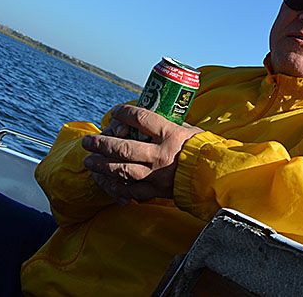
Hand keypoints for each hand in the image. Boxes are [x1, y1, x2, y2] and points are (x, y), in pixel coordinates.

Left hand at [82, 105, 201, 204]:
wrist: (214, 175)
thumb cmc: (203, 148)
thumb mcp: (188, 129)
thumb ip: (166, 125)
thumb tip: (146, 118)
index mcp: (171, 134)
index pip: (141, 118)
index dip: (124, 113)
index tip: (115, 112)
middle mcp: (160, 155)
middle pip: (123, 147)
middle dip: (101, 143)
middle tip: (87, 141)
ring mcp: (156, 175)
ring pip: (120, 170)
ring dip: (101, 165)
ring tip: (89, 161)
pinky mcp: (156, 191)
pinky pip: (129, 190)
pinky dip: (114, 185)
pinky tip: (104, 180)